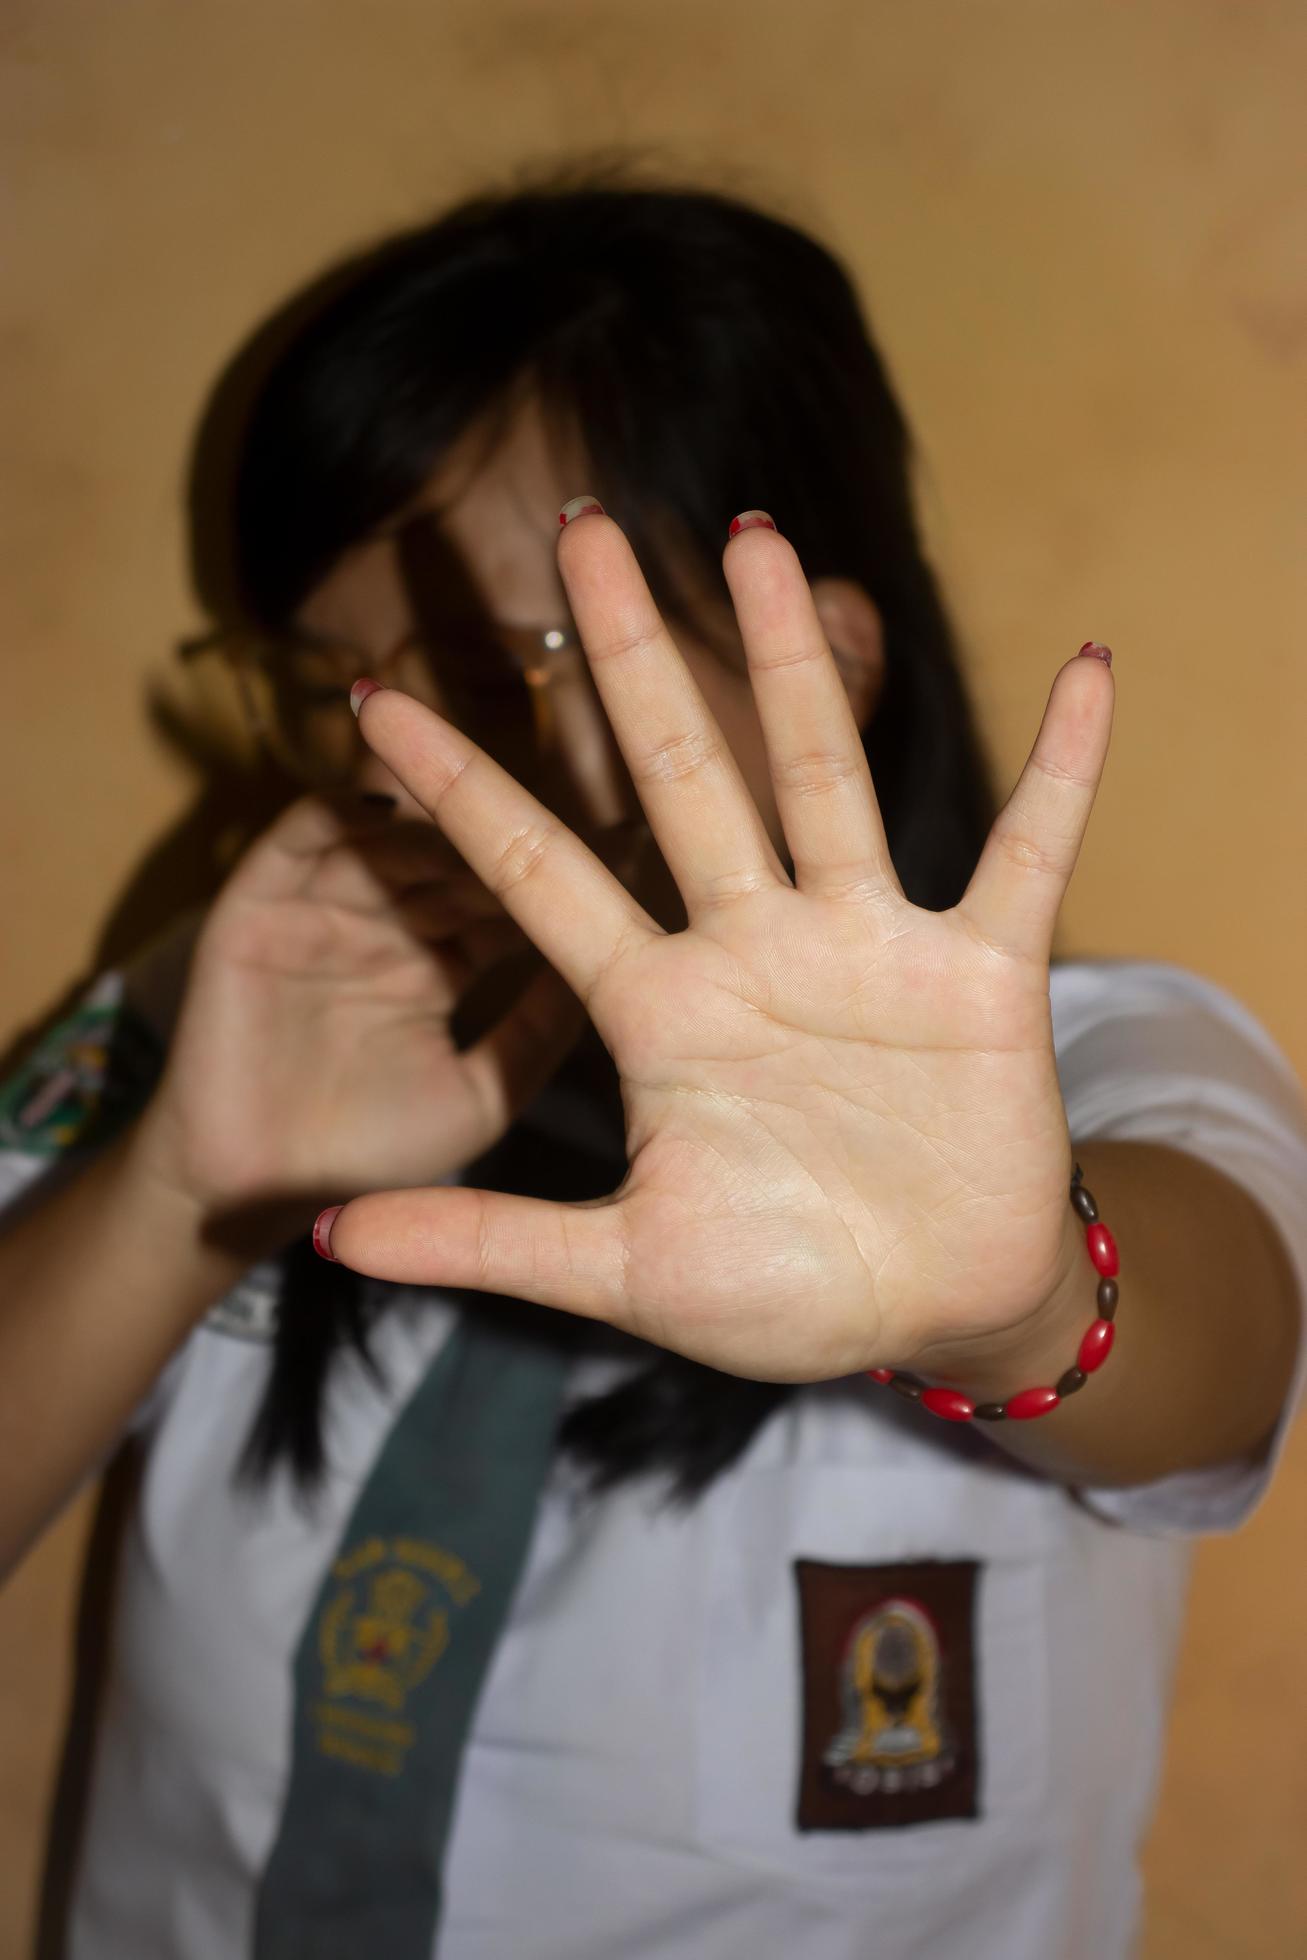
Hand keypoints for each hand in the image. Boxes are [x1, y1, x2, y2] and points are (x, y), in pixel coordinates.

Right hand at [140, 793, 639, 1238]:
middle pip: (456, 841)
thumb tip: (625, 955)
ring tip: (492, 788)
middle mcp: (386, 919)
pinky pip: (301, 835)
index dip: (569, 863)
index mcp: (443, 959)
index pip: (513, 889)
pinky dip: (342, 808)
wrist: (255, 1198)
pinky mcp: (257, 905)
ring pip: (388, 827)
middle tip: (571, 780)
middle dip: (512, 813)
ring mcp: (323, 906)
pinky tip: (391, 800)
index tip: (635, 836)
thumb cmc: (372, 1153)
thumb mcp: (486, 1090)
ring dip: (436, 806)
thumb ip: (541, 1029)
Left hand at [324, 508, 1112, 1383]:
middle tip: (576, 524)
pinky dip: (1065, 771)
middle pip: (678, 773)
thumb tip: (327, 1238)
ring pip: (823, 776)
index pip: (539, 873)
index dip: (458, 791)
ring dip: (796, 664)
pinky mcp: (980, 968)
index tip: (371, 702)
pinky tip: (1089, 671)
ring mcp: (867, 944)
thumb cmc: (781, 1288)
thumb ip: (490, 1240)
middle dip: (628, 653)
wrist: (933, 1310)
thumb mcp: (625, 1267)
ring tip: (756, 539)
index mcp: (659, 1009)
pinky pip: (1030, 852)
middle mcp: (752, 947)